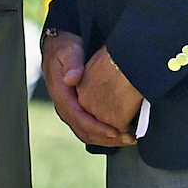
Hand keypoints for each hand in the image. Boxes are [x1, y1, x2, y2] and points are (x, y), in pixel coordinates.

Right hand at [42, 30, 134, 147]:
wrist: (59, 47)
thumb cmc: (66, 48)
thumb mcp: (69, 51)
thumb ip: (72, 64)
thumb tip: (71, 79)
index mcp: (61, 93)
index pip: (78, 117)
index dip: (97, 127)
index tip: (115, 131)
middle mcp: (63, 105)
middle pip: (83, 131)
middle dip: (106, 138)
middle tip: (128, 138)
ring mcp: (69, 110)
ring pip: (86, 133)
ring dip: (107, 140)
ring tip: (127, 138)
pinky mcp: (76, 110)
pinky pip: (88, 129)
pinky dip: (103, 135)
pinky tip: (119, 133)